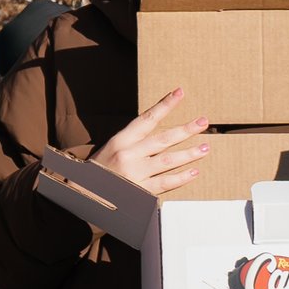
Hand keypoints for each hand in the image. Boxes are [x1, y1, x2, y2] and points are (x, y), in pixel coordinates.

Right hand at [87, 86, 208, 195]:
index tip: (180, 93)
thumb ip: (131, 142)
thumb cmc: (97, 171)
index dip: (165, 105)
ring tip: (205, 147)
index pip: (147, 118)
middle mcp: (128, 154)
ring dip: (189, 153)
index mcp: (120, 140)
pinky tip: (194, 172)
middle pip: (163, 139)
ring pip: (169, 160)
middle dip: (186, 129)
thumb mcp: (109, 149)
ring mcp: (135, 173)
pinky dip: (181, 177)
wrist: (82, 195)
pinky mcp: (140, 192)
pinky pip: (166, 183)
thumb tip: (157, 133)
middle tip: (203, 122)